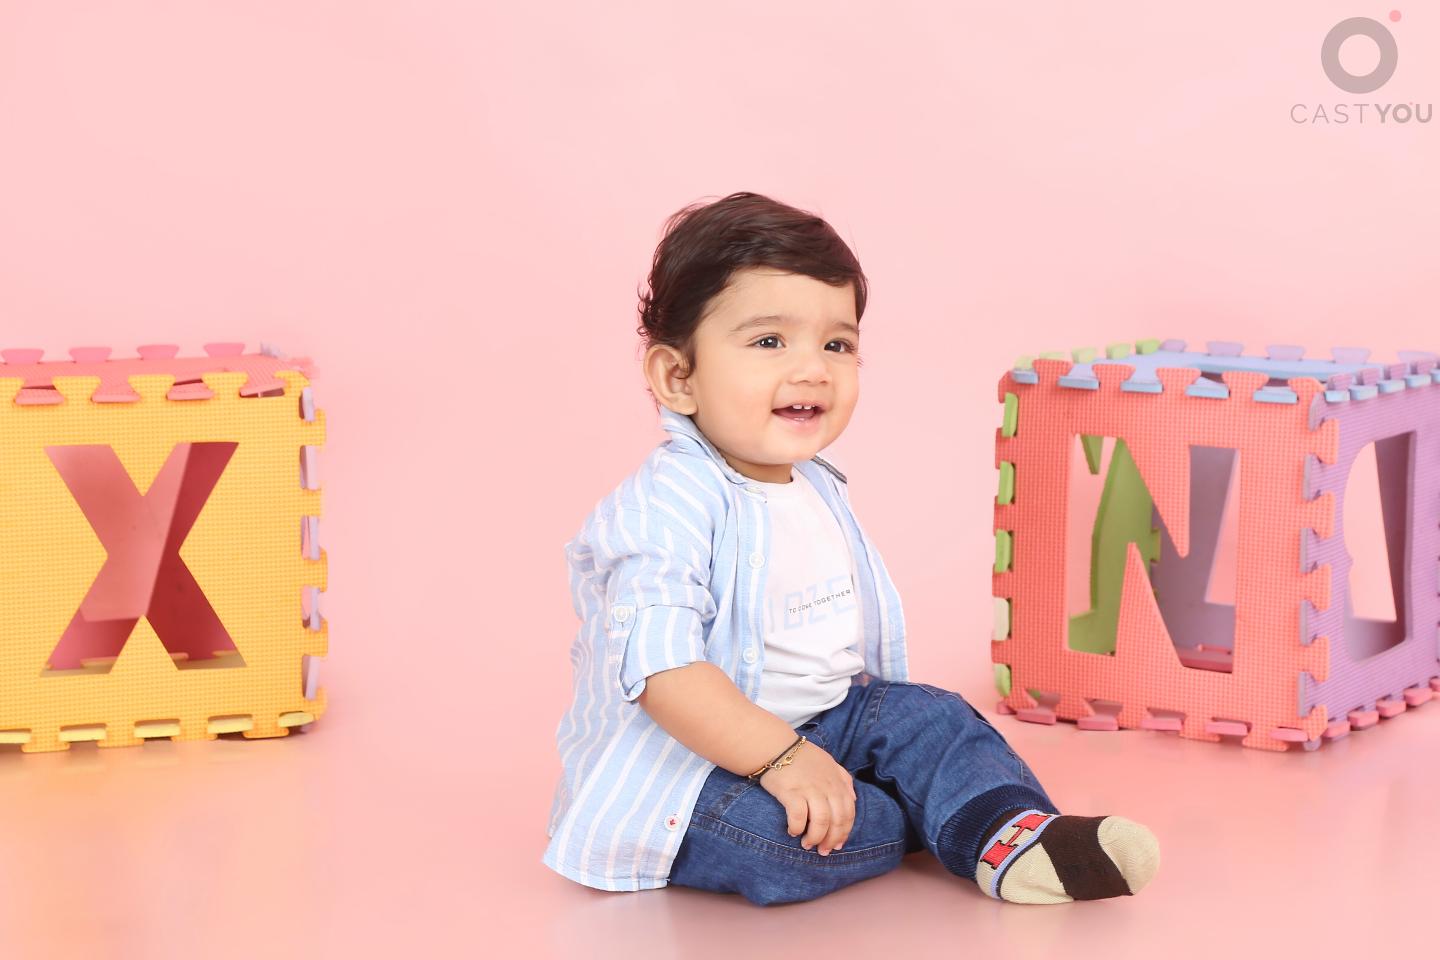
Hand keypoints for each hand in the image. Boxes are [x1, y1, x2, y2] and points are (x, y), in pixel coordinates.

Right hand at [757, 740, 855, 855]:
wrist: (776, 746)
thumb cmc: (802, 756)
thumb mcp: (829, 763)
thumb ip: (843, 779)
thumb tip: (853, 799)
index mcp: (837, 782)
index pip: (849, 812)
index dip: (844, 832)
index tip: (838, 844)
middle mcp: (827, 787)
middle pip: (837, 820)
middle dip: (831, 840)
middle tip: (823, 851)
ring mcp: (810, 789)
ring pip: (821, 822)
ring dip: (816, 838)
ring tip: (807, 844)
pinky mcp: (791, 792)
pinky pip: (799, 817)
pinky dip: (797, 828)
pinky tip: (792, 831)